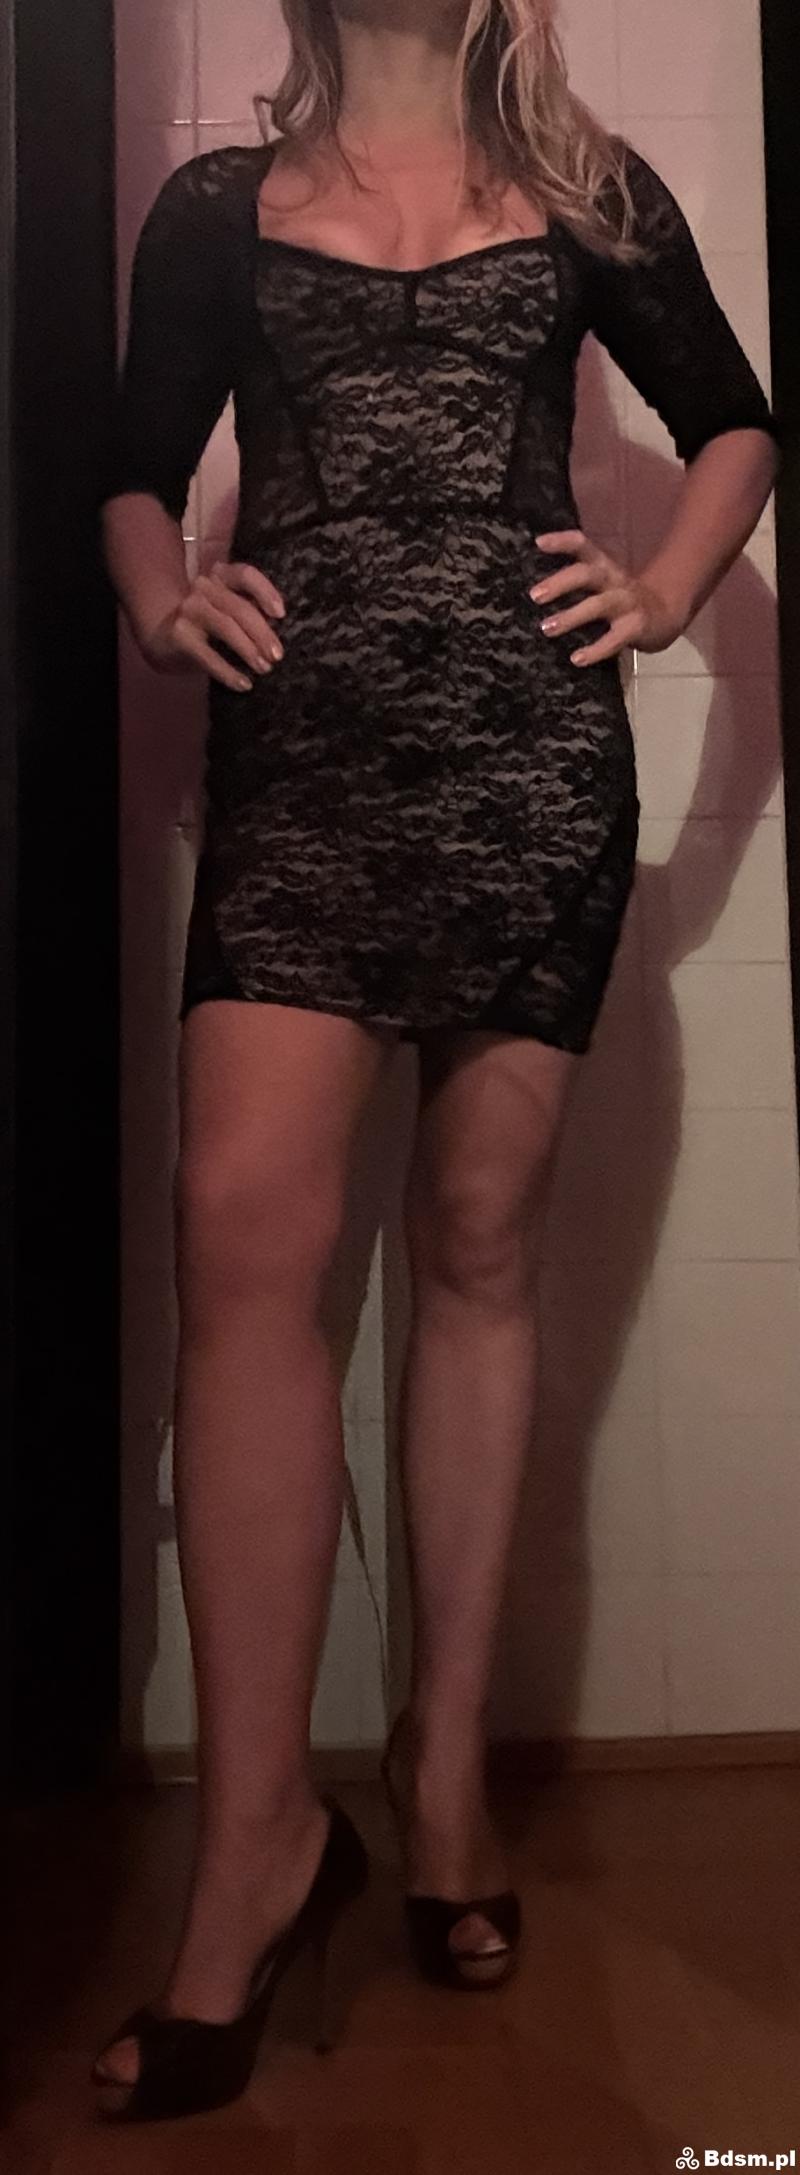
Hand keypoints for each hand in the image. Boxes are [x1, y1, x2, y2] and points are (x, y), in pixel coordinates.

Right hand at [144, 558, 285, 688]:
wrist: (161, 635)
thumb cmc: (206, 623)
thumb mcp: (226, 608)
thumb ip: (248, 610)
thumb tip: (276, 632)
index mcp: (220, 576)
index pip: (246, 575)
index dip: (265, 592)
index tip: (280, 615)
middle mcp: (204, 587)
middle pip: (240, 608)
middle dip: (262, 634)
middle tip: (277, 656)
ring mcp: (189, 609)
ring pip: (227, 627)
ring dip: (249, 651)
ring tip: (264, 669)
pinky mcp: (179, 634)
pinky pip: (209, 655)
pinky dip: (228, 672)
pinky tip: (243, 684)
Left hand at [530, 529, 685, 664]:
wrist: (665, 615)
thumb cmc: (622, 600)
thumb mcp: (603, 583)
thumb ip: (577, 582)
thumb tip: (536, 591)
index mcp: (604, 567)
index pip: (584, 546)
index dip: (563, 542)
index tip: (538, 543)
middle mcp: (615, 580)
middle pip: (588, 574)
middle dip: (561, 582)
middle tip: (535, 595)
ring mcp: (627, 603)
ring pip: (598, 605)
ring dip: (571, 616)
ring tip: (547, 628)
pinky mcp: (636, 627)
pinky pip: (615, 639)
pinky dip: (596, 649)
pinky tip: (577, 658)